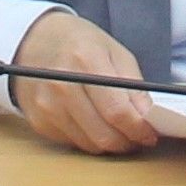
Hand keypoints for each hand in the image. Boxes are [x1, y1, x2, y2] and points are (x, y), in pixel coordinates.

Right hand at [11, 11, 156, 154]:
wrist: (36, 40)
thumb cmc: (79, 43)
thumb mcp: (114, 51)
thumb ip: (134, 85)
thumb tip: (148, 117)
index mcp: (85, 61)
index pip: (117, 111)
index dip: (138, 128)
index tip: (149, 133)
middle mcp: (62, 85)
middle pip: (103, 134)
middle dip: (127, 141)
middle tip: (137, 136)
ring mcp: (46, 105)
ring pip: (89, 144)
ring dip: (109, 142)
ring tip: (117, 128)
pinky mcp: (38, 120)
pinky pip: (72, 143)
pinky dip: (88, 138)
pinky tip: (93, 123)